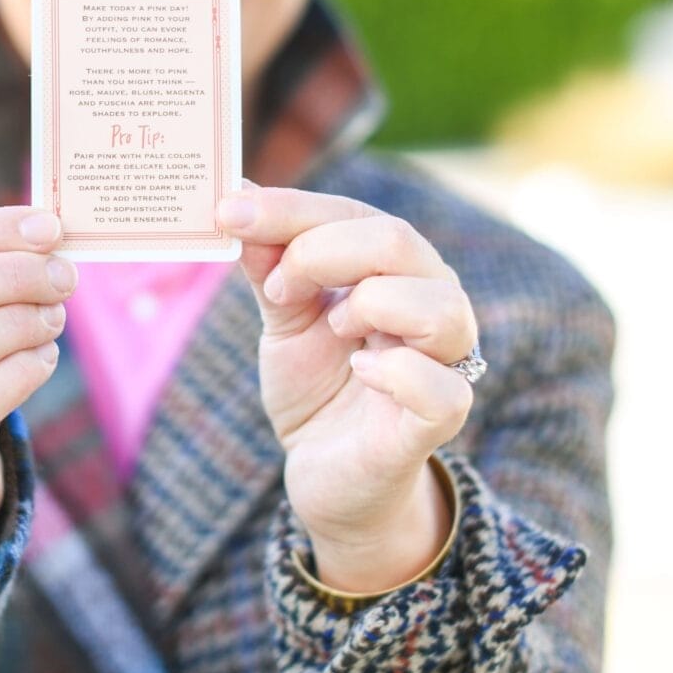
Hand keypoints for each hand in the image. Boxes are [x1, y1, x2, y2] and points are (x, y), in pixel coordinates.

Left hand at [217, 184, 476, 566]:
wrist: (328, 475)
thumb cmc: (316, 388)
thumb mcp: (284, 321)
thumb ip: (270, 267)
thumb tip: (237, 197)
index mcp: (396, 268)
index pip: (354, 213)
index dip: (290, 209)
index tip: (229, 213)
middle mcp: (432, 302)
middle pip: (397, 241)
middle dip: (320, 252)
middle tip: (278, 290)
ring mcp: (443, 362)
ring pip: (438, 306)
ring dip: (370, 305)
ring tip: (333, 329)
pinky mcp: (437, 422)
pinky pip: (442, 389)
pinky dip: (398, 372)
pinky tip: (363, 371)